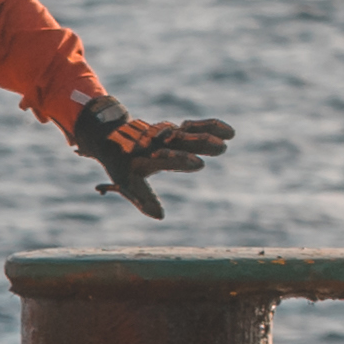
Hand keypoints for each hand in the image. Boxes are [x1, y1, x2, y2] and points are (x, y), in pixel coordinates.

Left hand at [74, 107, 232, 218]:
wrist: (113, 136)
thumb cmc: (121, 166)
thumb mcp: (127, 183)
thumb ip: (143, 198)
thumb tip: (160, 216)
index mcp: (147, 158)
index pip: (166, 159)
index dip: (181, 160)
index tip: (198, 163)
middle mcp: (160, 144)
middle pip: (182, 142)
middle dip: (201, 144)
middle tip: (221, 148)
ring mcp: (168, 135)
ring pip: (191, 131)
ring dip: (210, 132)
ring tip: (230, 135)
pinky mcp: (176, 130)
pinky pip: (195, 127)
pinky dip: (210, 127)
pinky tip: (229, 132)